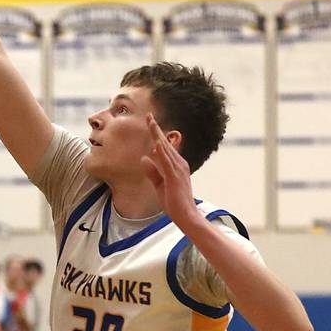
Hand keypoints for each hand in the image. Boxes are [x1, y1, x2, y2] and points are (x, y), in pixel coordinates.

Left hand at [140, 114, 199, 229]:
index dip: (157, 133)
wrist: (187, 215)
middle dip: (156, 129)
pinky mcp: (175, 177)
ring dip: (157, 135)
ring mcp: (178, 169)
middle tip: (148, 115)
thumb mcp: (159, 184)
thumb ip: (152, 172)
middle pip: (165, 143)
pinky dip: (162, 152)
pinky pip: (167, 162)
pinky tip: (156, 143)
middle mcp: (179, 163)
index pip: (164, 146)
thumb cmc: (174, 202)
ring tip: (150, 122)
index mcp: (176, 165)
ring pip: (165, 148)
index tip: (150, 121)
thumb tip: (144, 158)